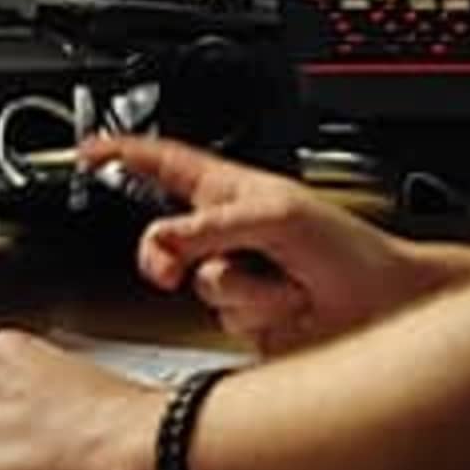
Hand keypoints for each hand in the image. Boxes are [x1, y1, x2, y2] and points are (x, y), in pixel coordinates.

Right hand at [81, 133, 444, 354]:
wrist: (383, 304)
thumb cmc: (348, 247)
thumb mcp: (274, 217)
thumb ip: (209, 227)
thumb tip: (161, 245)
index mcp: (232, 190)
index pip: (164, 161)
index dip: (123, 153)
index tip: (87, 152)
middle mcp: (227, 232)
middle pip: (161, 239)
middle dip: (165, 257)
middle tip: (169, 268)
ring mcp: (234, 275)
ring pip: (194, 284)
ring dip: (240, 287)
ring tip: (281, 282)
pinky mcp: (243, 317)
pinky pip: (219, 317)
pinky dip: (253, 312)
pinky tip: (285, 304)